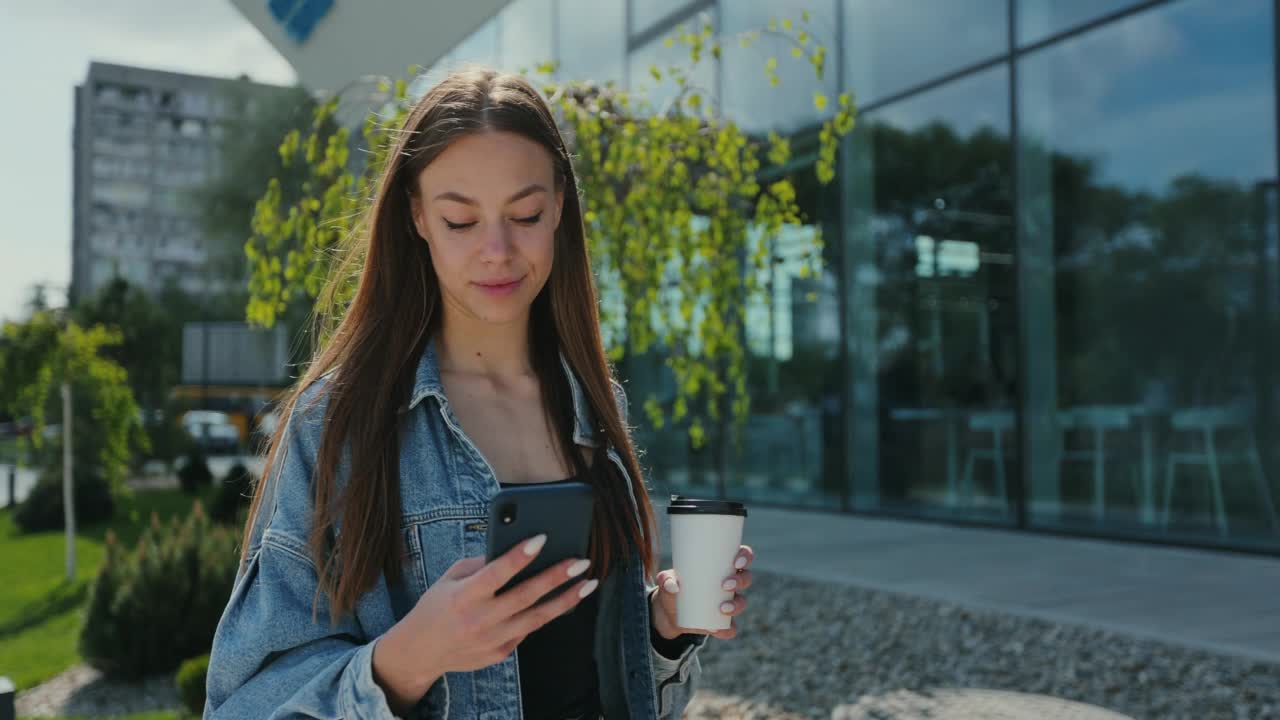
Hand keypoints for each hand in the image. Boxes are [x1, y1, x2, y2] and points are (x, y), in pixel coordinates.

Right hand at [372, 534, 596, 708]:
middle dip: (556, 577)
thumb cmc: (438, 606)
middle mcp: (478, 620)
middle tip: (581, 561)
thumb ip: (481, 564)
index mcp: (463, 596)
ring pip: (537, 618)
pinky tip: (566, 599)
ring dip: (566, 599)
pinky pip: (529, 629)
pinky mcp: (500, 653)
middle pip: (525, 596)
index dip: (519, 556)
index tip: (542, 538)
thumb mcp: (449, 578)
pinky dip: (547, 613)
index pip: (496, 573)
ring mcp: (491, 640)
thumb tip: (516, 548)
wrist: (421, 651)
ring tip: (588, 582)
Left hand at [650, 544, 753, 640]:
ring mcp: (727, 603)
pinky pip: (730, 628)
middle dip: (740, 581)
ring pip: (742, 602)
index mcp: (721, 566)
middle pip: (746, 578)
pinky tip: (716, 629)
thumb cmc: (671, 587)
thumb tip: (673, 585)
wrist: (666, 613)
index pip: (741, 556)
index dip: (745, 556)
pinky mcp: (722, 623)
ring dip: (737, 605)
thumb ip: (665, 579)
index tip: (736, 561)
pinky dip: (726, 629)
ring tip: (722, 609)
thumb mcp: (665, 580)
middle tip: (725, 585)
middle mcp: (729, 583)